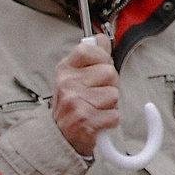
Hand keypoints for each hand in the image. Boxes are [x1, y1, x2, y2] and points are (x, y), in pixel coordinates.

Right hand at [53, 34, 120, 156]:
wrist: (60, 137)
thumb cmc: (72, 105)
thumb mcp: (75, 77)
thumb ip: (92, 56)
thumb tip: (101, 38)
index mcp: (65, 69)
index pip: (89, 49)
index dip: (101, 58)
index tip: (98, 69)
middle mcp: (67, 84)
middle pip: (109, 72)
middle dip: (110, 85)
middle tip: (96, 95)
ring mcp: (75, 102)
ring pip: (114, 94)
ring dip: (110, 104)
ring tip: (96, 108)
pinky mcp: (85, 121)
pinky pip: (115, 115)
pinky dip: (110, 120)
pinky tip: (97, 121)